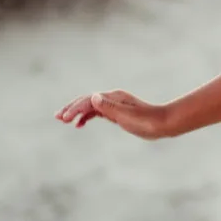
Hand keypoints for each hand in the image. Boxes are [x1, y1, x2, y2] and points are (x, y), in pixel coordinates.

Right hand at [55, 90, 169, 139]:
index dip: (74, 109)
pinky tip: (80, 124)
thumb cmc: (146, 121)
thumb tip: (93, 97)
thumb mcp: (126, 116)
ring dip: (77, 112)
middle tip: (57, 117)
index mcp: (113, 97)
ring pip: (90, 106)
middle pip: (86, 100)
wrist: (163, 123)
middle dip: (71, 108)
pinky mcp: (118, 112)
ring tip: (64, 120)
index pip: (88, 101)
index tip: (63, 119)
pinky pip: (97, 112)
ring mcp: (115, 104)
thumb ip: (109, 108)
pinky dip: (86, 116)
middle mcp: (112, 98)